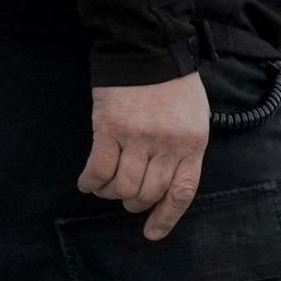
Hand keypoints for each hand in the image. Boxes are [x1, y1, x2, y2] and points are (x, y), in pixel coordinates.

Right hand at [81, 73, 209, 241]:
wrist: (148, 48)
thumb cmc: (173, 84)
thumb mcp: (193, 118)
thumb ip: (183, 150)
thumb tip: (163, 182)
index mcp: (192, 144)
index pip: (180, 192)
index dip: (165, 217)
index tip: (152, 233)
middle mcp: (167, 145)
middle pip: (147, 193)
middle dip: (134, 202)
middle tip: (125, 197)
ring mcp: (137, 137)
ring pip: (122, 185)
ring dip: (111, 192)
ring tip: (106, 187)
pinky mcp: (109, 128)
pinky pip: (99, 168)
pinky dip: (91, 182)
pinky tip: (87, 183)